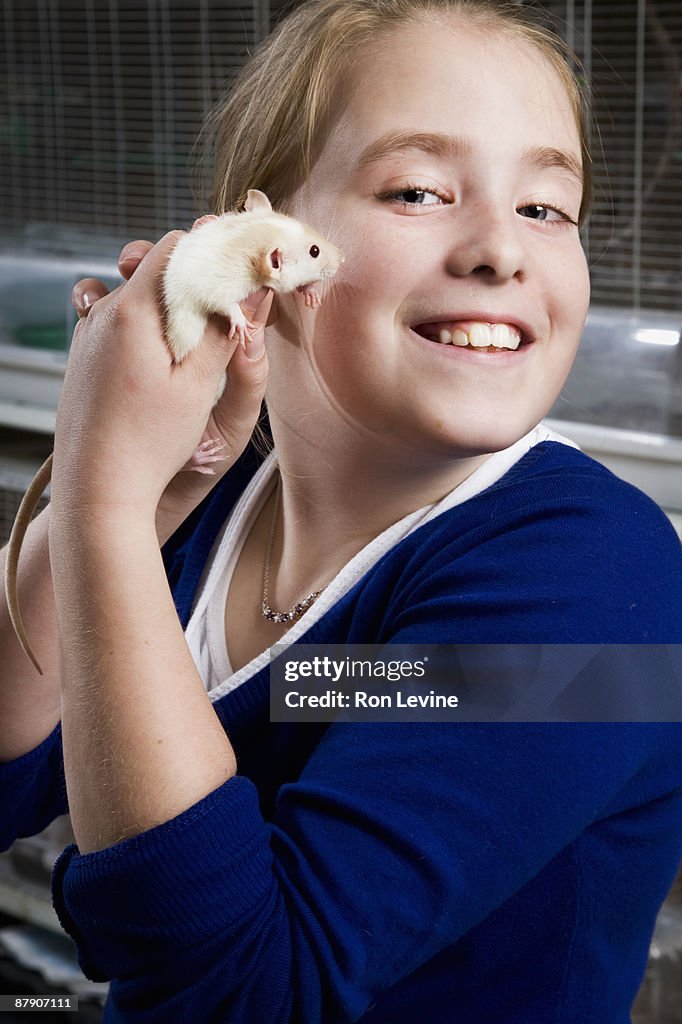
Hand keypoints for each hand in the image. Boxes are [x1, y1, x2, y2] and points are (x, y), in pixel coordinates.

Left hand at [58, 220, 272, 535]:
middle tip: (227, 299)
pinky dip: (142, 322)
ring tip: (196, 333)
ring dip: (169, 300)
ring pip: (135, 292)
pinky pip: (115, 319)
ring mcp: (87, 334)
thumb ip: (226, 332)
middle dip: (195, 274)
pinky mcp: (83, 356)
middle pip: (154, 265)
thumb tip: (252, 288)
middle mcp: (102, 313)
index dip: (215, 251)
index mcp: (132, 310)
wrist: (96, 492)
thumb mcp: (200, 387)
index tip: (244, 267)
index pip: (177, 247)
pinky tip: (159, 353)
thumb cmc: (149, 447)